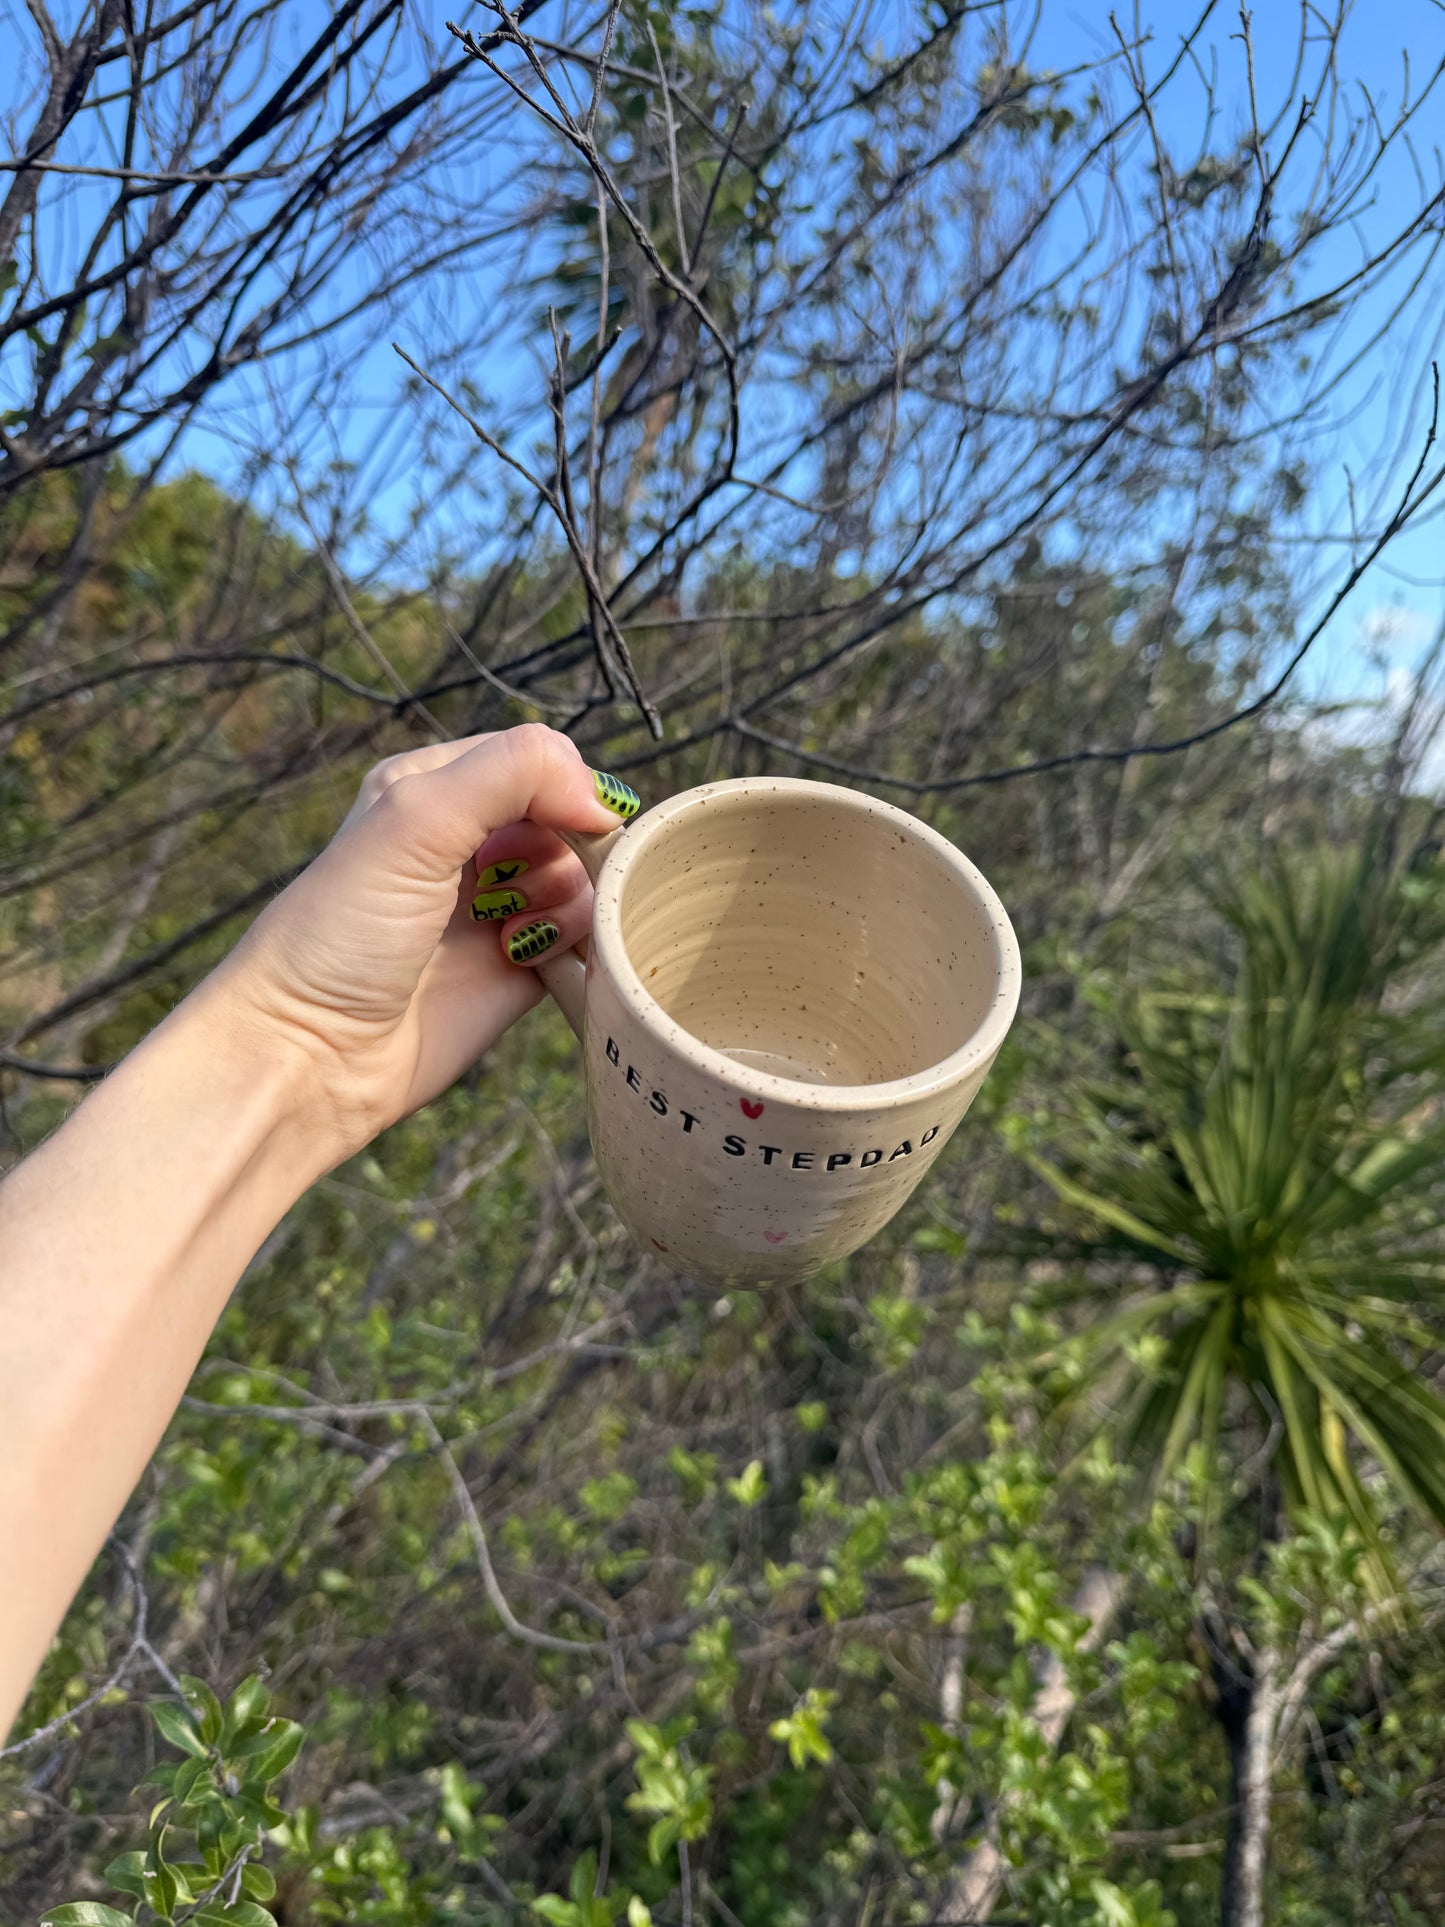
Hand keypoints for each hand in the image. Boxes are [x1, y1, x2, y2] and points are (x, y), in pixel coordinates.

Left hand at [208, 726, 635, 1163]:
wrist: (315, 1054)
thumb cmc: (343, 932)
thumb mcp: (415, 819)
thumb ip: (512, 773)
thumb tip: (600, 800)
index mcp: (433, 790)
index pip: (533, 760)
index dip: (563, 785)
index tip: (567, 822)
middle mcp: (465, 844)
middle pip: (566, 818)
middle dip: (565, 847)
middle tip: (518, 884)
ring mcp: (494, 907)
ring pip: (581, 878)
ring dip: (564, 900)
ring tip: (510, 931)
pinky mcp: (517, 968)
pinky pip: (581, 939)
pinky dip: (575, 944)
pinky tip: (525, 959)